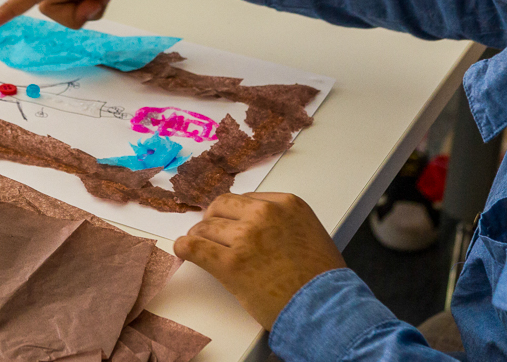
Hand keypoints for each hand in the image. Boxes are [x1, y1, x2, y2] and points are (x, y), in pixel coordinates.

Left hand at [174, 193, 345, 329]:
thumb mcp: (308, 230)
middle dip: (213, 219)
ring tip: (199, 246)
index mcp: (285, 203)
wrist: (324, 307)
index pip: (245, 198)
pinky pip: (194, 247)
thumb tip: (252, 222)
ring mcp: (245, 238)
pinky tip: (182, 250)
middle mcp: (264, 214)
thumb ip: (281, 219)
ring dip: (200, 236)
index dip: (234, 213)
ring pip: (206, 227)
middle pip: (222, 206)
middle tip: (210, 233)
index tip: (229, 223)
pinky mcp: (230, 264)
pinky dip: (184, 247)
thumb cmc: (320, 276)